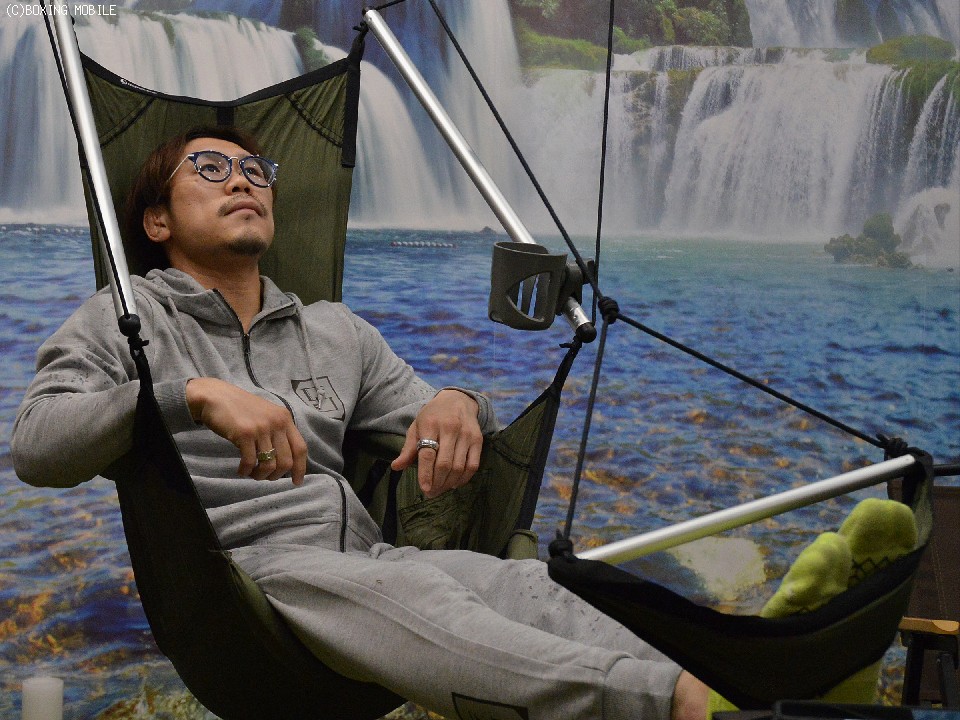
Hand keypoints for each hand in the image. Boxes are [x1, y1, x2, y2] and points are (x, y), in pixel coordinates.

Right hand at [186, 377, 306, 485]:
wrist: (215, 396)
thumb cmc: (240, 409)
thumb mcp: (267, 416)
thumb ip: (278, 433)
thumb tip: (285, 462)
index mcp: (285, 418)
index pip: (300, 448)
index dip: (300, 468)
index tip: (296, 482)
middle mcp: (277, 423)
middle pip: (286, 461)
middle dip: (276, 476)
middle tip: (264, 477)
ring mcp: (261, 428)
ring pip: (269, 465)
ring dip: (260, 475)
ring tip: (251, 474)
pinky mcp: (245, 434)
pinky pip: (249, 462)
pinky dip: (245, 471)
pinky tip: (241, 470)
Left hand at [391, 389, 482, 497]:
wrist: (457, 400)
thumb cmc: (433, 416)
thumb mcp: (417, 426)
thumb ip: (408, 448)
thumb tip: (396, 467)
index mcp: (431, 425)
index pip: (428, 454)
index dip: (426, 474)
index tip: (424, 489)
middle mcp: (450, 429)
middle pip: (444, 463)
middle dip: (437, 483)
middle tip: (431, 493)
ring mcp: (466, 434)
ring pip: (459, 467)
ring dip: (449, 483)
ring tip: (441, 489)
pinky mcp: (478, 440)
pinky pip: (473, 465)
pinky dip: (464, 478)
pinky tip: (455, 483)